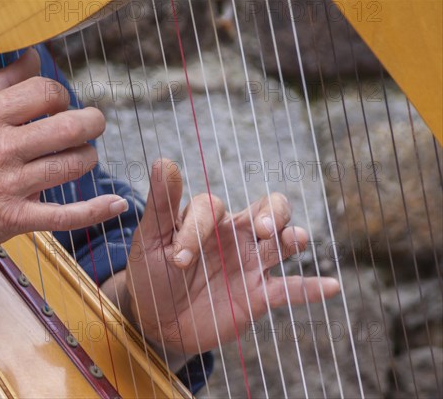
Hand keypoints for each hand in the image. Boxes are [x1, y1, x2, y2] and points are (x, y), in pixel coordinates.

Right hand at [0, 49, 127, 282]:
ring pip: (72, 165)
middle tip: (94, 124)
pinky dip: (96, 210)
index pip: (46, 92)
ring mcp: (8, 186)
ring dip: (87, 158)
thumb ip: (0, 82)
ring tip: (83, 156)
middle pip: (69, 126)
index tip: (60, 105)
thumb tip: (34, 57)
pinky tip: (117, 204)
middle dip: (92, 122)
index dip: (62, 96)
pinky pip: (65, 215)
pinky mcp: (14, 219)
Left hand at [125, 159, 339, 353]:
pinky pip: (291, 289)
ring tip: (294, 240)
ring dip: (292, 237)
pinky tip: (332, 286)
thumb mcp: (151, 240)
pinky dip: (311, 289)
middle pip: (270, 207)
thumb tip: (163, 162)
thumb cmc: (152, 275)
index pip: (214, 206)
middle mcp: (235, 236)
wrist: (158, 321)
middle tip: (261, 228)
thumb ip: (161, 204)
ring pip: (284, 241)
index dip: (197, 228)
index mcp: (208, 220)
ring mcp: (250, 265)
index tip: (178, 259)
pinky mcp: (258, 296)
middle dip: (272, 213)